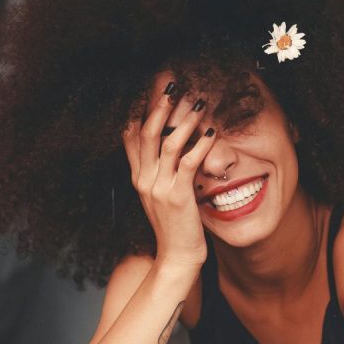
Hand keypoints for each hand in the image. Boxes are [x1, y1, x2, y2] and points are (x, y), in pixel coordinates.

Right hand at [122, 80, 215, 268]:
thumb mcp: (161, 197)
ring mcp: (159, 188)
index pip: (130, 136)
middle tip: (173, 85)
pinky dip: (201, 145)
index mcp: (138, 178)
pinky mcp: (178, 196)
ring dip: (185, 120)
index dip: (138, 109)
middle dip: (159, 106)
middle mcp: (144, 180)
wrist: (176, 257)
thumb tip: (170, 148)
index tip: (149, 88)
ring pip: (167, 143)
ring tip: (199, 103)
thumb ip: (161, 173)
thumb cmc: (175, 227)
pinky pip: (189, 162)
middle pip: (146, 132)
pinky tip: (213, 133)